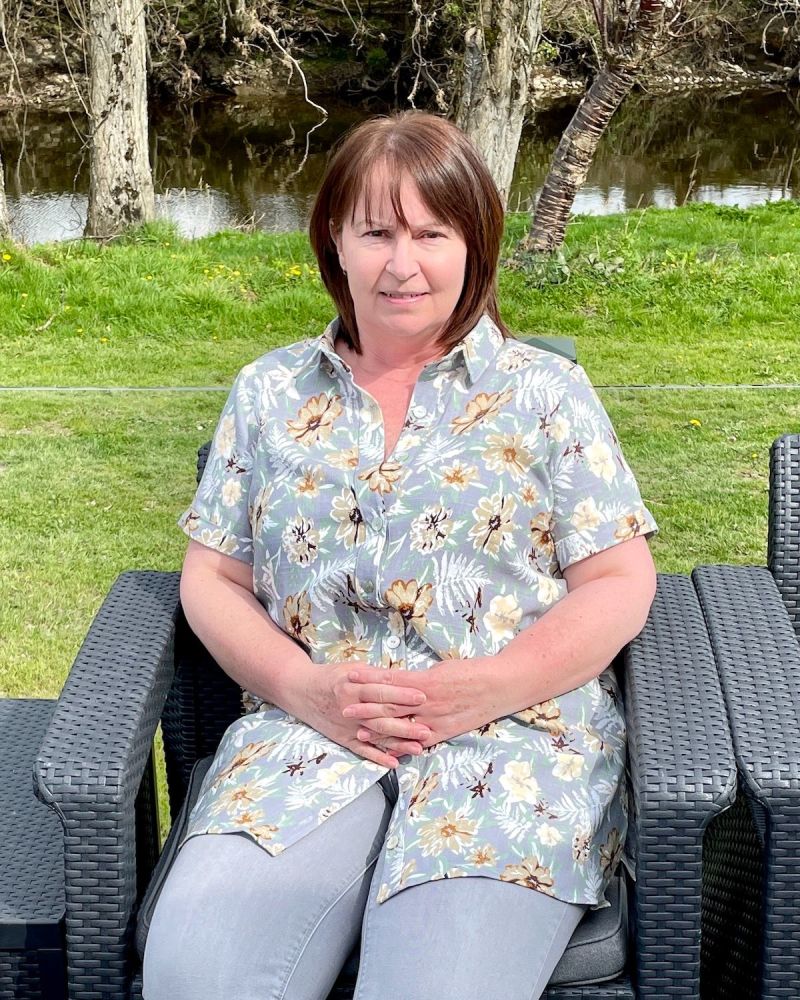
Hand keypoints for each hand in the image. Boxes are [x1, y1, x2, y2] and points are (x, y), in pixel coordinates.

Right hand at [301, 661, 430, 768]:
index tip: (422, 697)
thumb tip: (404, 678)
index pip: (382, 691)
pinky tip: (394, 762)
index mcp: (353, 686)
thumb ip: (376, 675)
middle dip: (406, 722)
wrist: (301, 691)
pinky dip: (378, 757)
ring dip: (398, 743)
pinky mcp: (343, 738)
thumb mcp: (353, 669)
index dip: (402, 694)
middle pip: (382, 715)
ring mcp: (347, 725)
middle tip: (427, 728)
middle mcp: (350, 707)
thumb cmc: (331, 677)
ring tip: (418, 748)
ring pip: (376, 735)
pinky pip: (362, 750)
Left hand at [343, 657, 500, 749]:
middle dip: (366, 708)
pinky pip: (419, 741)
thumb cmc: (471, 672)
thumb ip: (420, 677)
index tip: (351, 677)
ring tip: (359, 733)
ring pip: (402, 726)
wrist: (499, 686)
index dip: (369, 680)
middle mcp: (427, 702)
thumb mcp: (442, 668)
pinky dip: (403, 747)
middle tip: (345, 708)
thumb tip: (402, 680)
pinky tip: (389, 751)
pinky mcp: (444, 732)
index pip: (390, 680)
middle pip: (390, 706)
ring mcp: (435, 719)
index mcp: (425, 681)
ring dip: (379, 730)